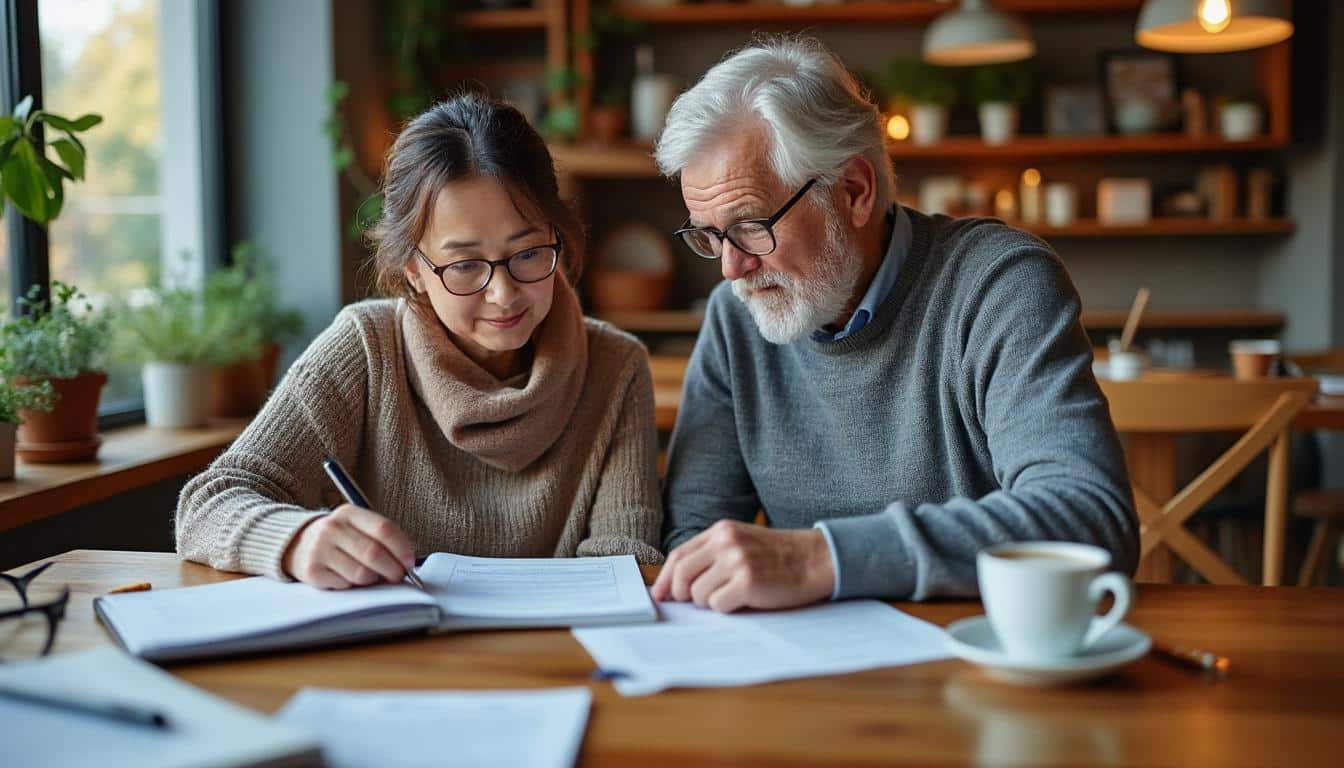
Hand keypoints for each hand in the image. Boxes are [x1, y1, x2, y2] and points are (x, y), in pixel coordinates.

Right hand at [282, 504, 416, 588]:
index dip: (402, 548)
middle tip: (398, 577)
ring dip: (374, 580)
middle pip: (374, 553)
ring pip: (362, 573)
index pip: (384, 529)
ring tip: (372, 576)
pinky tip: (349, 577)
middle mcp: (332, 528)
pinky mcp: (312, 571)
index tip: (410, 562)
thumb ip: (382, 539)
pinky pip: (346, 585)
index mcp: (349, 513)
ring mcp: (320, 549)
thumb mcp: (357, 527)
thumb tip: (407, 562)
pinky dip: (354, 586)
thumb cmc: (339, 538)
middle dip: (393, 570)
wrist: (296, 544)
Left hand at [650, 520, 835, 612]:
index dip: (665, 578)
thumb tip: (675, 585)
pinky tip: (745, 600)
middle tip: (695, 602)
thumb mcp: (741, 543)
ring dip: (711, 602)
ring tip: (733, 595)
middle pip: (682, 575)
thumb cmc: (776, 557)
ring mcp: (737, 561)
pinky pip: (718, 605)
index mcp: (721, 530)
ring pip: (698, 594)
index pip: (679, 555)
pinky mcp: (748, 582)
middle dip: (683, 594)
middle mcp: (725, 542)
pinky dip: (726, 609)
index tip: (660, 595)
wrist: (814, 560)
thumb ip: (711, 555)